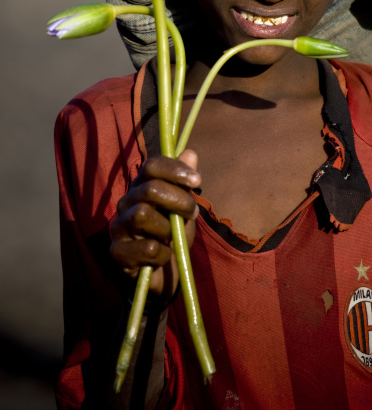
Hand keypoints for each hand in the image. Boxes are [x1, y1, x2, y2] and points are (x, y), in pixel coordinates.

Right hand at [110, 150, 200, 300]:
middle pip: (150, 189)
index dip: (175, 169)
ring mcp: (118, 227)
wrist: (164, 274)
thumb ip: (186, 183)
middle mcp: (126, 202)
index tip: (197, 181)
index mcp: (142, 187)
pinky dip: (164, 254)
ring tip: (173, 238)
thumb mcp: (185, 208)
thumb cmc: (173, 236)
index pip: (152, 165)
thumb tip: (190, 153)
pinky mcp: (117, 252)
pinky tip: (163, 256)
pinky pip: (147, 248)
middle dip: (179, 200)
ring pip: (143, 215)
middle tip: (194, 213)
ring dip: (168, 228)